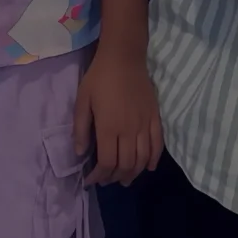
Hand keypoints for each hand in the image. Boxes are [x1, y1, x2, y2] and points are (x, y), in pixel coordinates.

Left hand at [72, 47, 162, 185]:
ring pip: (142, 159)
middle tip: (106, 180)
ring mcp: (144, 125)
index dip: (99, 176)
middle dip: (114, 177)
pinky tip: (147, 167)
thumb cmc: (99, 77)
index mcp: (109, 127)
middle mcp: (129, 130)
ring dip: (133, 173)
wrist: (124, 57)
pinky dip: (153, 160)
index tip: (91, 180)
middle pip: (125, 165)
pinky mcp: (155, 118)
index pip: (107, 162)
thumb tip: (80, 153)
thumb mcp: (82, 100)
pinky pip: (158, 145)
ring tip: (124, 179)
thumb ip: (80, 128)